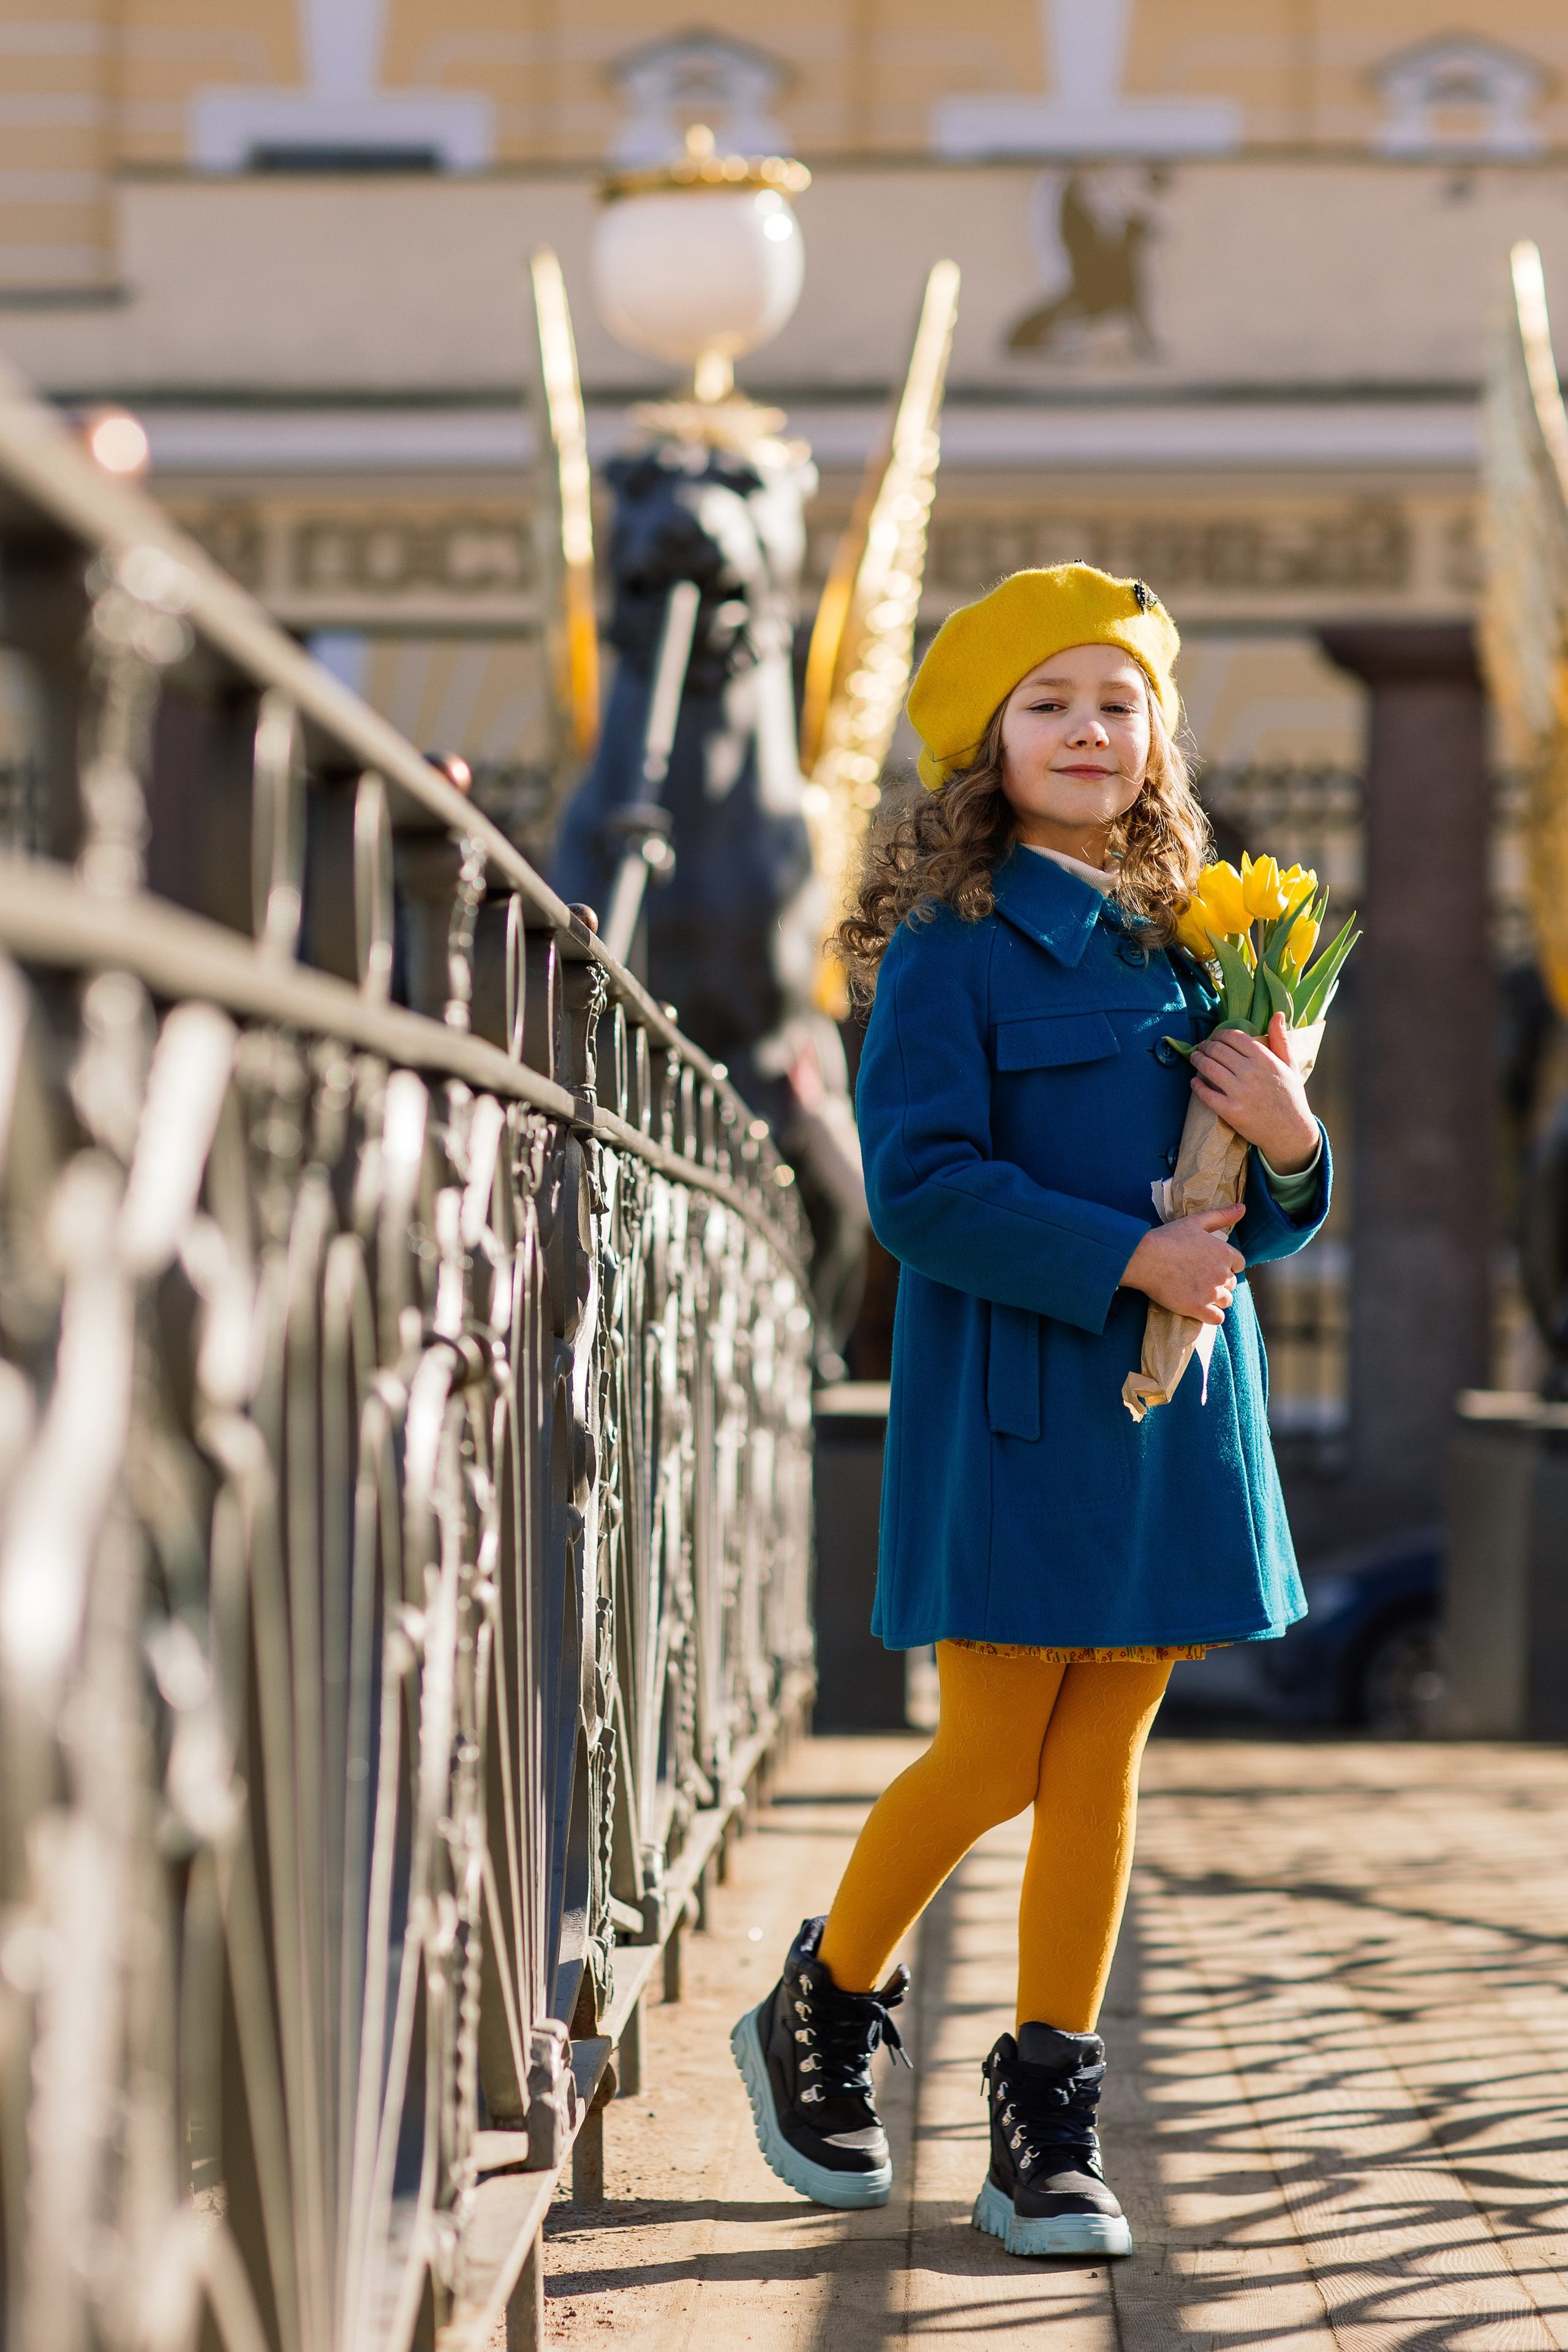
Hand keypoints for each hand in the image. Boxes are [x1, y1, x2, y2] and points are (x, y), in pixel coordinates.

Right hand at [1120, 1204, 1245, 1325]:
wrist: (1145, 1257)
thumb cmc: (1169, 1238)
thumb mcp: (1196, 1221)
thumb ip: (1222, 1216)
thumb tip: (1243, 1208)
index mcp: (1225, 1253)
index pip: (1238, 1264)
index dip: (1225, 1265)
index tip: (1209, 1265)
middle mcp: (1222, 1273)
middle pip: (1231, 1284)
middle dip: (1219, 1282)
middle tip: (1198, 1278)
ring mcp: (1211, 1292)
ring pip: (1225, 1301)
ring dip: (1215, 1299)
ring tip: (1196, 1292)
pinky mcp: (1198, 1307)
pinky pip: (1217, 1318)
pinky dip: (1211, 1316)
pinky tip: (1199, 1309)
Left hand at [1188, 1013, 1318, 1172]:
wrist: (1291, 1132)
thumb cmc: (1290, 1096)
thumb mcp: (1290, 1065)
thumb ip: (1281, 1039)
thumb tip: (1278, 1014)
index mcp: (1265, 1059)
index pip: (1234, 1037)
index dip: (1220, 1034)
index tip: (1215, 1037)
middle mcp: (1251, 1073)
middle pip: (1218, 1050)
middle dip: (1206, 1045)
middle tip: (1202, 1046)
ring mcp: (1240, 1093)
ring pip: (1208, 1068)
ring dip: (1197, 1060)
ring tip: (1194, 1058)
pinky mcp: (1230, 1111)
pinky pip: (1206, 1094)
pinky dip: (1196, 1085)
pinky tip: (1194, 1081)